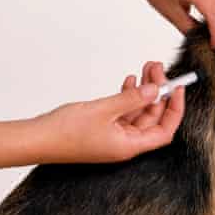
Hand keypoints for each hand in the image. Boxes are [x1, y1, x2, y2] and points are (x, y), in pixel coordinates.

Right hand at [35, 62, 183, 162]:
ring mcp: (113, 136)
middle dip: (158, 91)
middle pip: (152, 117)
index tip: (177, 87)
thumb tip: (155, 90)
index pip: (164, 130)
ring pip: (138, 112)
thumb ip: (131, 99)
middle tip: (157, 68)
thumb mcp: (103, 110)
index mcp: (129, 145)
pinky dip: (128, 96)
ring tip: (146, 68)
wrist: (37, 139)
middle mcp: (125, 143)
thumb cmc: (65, 132)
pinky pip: (123, 112)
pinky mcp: (102, 128)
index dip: (174, 108)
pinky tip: (129, 81)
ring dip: (144, 91)